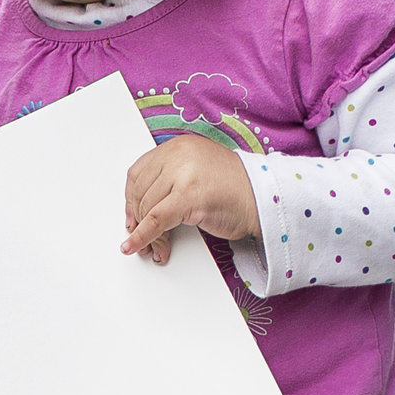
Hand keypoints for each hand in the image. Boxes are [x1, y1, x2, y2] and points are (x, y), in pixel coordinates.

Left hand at [121, 134, 258, 263]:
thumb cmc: (236, 190)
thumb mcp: (197, 173)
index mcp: (178, 146)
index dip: (130, 198)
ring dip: (145, 234)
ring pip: (147, 208)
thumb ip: (171, 179)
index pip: (139, 172)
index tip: (130, 216)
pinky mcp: (189, 196)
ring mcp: (184, 173)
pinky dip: (142, 236)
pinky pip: (155, 220)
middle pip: (140, 192)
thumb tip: (141, 206)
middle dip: (137, 219)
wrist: (264, 199)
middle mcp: (179, 155)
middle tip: (140, 237)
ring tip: (153, 247)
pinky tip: (135, 246)